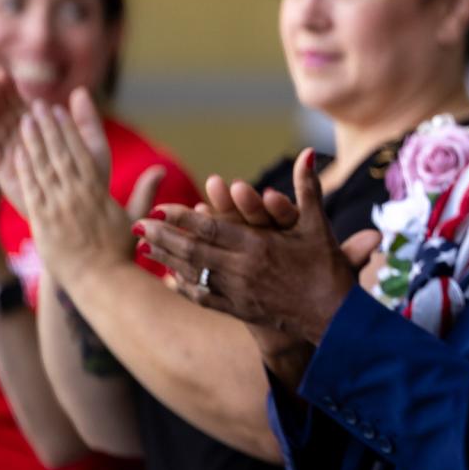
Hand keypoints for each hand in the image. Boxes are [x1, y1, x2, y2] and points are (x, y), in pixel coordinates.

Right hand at [0, 69, 92, 217]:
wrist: (79, 212)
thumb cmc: (89, 178)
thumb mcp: (91, 146)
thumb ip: (85, 120)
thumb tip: (81, 90)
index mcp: (42, 130)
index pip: (22, 105)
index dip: (12, 90)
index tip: (4, 72)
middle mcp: (23, 140)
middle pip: (4, 113)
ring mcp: (12, 153)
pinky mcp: (3, 170)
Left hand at [14, 89, 163, 290]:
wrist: (101, 282)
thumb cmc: (120, 253)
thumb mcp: (137, 220)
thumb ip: (144, 192)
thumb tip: (160, 170)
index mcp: (98, 192)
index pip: (81, 153)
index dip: (69, 130)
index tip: (59, 112)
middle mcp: (77, 196)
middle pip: (60, 154)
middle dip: (48, 128)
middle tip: (37, 106)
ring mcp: (58, 208)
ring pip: (43, 168)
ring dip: (32, 142)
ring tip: (24, 122)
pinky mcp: (42, 223)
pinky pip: (31, 191)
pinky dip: (24, 170)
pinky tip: (17, 154)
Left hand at [136, 150, 371, 343]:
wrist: (333, 317)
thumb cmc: (327, 268)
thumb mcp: (317, 224)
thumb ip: (308, 187)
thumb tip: (307, 152)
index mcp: (259, 246)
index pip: (210, 229)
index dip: (181, 218)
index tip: (158, 207)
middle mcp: (243, 270)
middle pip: (192, 251)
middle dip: (162, 237)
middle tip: (135, 225)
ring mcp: (238, 293)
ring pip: (193, 274)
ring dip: (166, 259)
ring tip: (142, 247)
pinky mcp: (240, 310)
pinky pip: (204, 297)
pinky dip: (184, 286)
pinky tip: (168, 278)